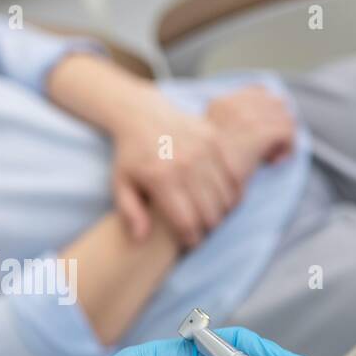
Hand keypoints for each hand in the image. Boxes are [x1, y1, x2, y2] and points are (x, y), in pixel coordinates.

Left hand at [109, 92, 244, 246]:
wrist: (141, 113)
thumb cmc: (131, 155)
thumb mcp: (121, 184)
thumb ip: (130, 214)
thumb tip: (141, 239)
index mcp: (161, 178)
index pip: (187, 223)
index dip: (192, 239)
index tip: (190, 241)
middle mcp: (185, 164)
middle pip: (210, 214)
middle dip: (208, 228)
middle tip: (203, 229)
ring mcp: (203, 150)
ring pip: (225, 198)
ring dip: (222, 212)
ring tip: (212, 215)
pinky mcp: (215, 140)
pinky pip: (234, 177)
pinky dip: (233, 192)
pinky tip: (223, 198)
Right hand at [205, 86, 295, 177]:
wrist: (202, 183)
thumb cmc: (210, 170)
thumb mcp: (215, 142)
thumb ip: (232, 128)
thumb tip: (263, 120)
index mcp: (222, 103)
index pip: (259, 92)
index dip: (270, 112)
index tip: (265, 135)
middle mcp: (234, 105)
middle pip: (276, 103)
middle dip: (280, 124)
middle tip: (272, 148)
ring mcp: (246, 117)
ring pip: (285, 118)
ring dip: (284, 138)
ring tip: (272, 156)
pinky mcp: (257, 133)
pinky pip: (286, 132)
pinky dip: (287, 148)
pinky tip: (274, 162)